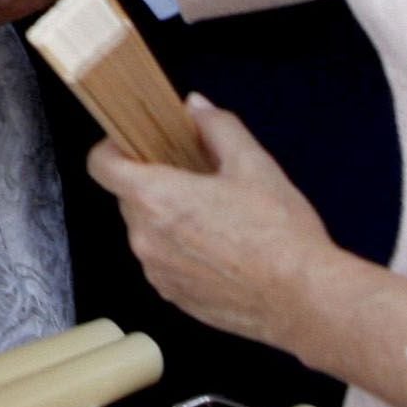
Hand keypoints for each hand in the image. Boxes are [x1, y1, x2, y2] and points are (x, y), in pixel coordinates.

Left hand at [89, 98, 338, 359]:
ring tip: (216, 217)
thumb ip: (217, 127)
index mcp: (156, 198)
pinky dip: (182, 252)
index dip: (112, 148)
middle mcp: (146, 239)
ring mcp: (158, 273)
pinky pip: (165, 263)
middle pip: (129, 198)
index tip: (132, 142)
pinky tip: (222, 250)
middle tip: (194, 177)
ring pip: (148, 232)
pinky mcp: (176, 298)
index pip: (101, 166)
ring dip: (169, 220)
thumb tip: (196, 108)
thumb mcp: (253, 164)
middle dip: (154, 183)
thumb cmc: (278, 234)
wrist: (305, 299)